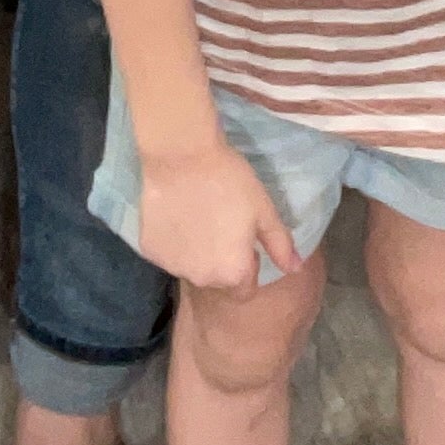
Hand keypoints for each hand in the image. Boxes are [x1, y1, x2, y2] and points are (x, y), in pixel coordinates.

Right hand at [136, 140, 301, 292]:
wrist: (182, 155)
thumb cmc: (230, 180)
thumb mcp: (263, 209)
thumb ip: (280, 244)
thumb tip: (295, 268)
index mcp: (233, 273)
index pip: (245, 289)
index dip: (249, 265)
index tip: (244, 238)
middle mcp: (202, 278)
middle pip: (217, 280)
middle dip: (222, 260)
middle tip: (221, 223)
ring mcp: (173, 266)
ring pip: (191, 267)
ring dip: (197, 252)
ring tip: (199, 215)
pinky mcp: (150, 251)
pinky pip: (168, 253)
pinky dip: (174, 241)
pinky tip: (177, 213)